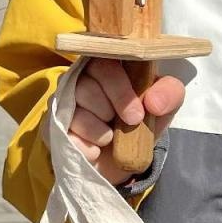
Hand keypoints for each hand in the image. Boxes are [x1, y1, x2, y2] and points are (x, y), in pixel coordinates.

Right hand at [67, 58, 184, 185]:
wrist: (119, 160)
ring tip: (110, 137)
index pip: (104, 62)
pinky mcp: (52, 126)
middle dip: (114, 110)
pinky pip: (69, 137)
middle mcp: (79, 78)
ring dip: (102, 132)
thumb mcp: (161, 108)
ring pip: (79, 114)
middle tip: (130, 123)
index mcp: (105, 66)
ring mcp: (63, 101)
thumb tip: (153, 102)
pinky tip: (95, 150)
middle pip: (88, 86)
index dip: (120, 88)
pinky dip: (89, 149)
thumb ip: (169, 93)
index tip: (138, 115)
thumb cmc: (138, 123)